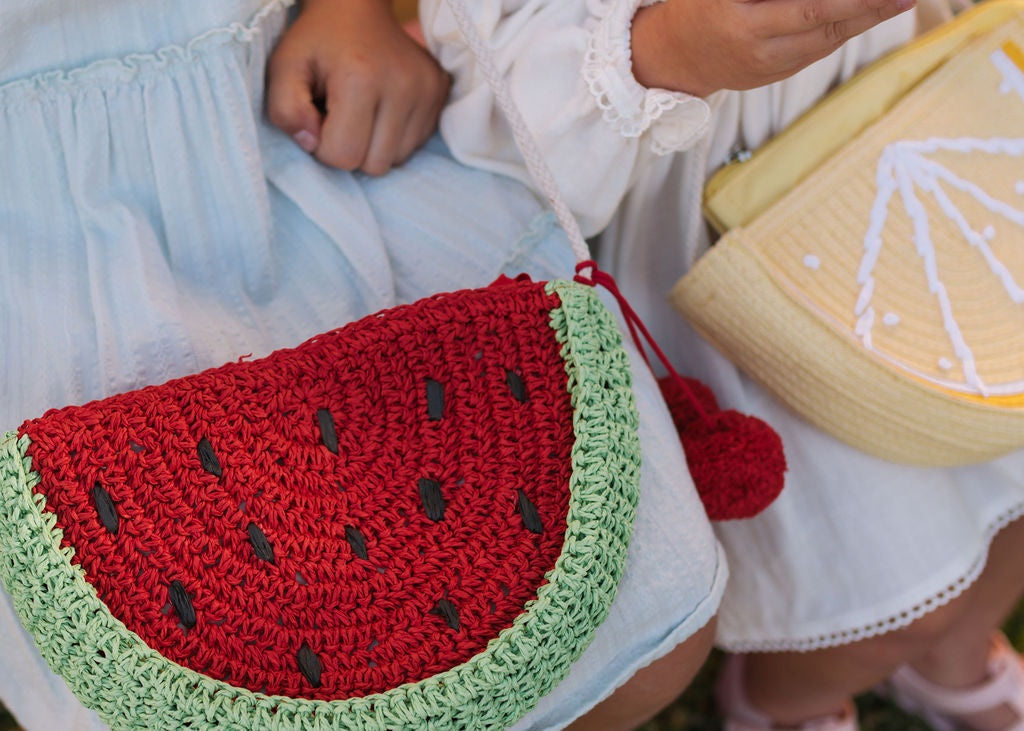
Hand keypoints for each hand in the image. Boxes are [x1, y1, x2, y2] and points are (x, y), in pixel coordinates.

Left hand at [267, 0, 449, 174]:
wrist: (357, 6)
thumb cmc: (317, 40)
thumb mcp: (284, 68)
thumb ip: (284, 111)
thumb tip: (311, 143)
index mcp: (361, 79)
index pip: (344, 156)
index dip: (324, 147)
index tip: (319, 119)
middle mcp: (403, 86)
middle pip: (374, 165)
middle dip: (352, 149)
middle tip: (340, 116)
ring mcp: (427, 90)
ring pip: (396, 160)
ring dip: (374, 146)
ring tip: (362, 112)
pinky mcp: (439, 93)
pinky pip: (414, 145)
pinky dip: (393, 137)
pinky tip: (381, 109)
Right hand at [631, 0, 914, 96]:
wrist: (671, 59)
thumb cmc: (696, 8)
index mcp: (740, 20)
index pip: (807, 6)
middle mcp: (756, 47)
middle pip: (826, 24)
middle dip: (872, 6)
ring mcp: (766, 67)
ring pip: (828, 41)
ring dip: (869, 18)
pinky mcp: (772, 76)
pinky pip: (817, 50)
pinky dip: (846, 30)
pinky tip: (871, 13)